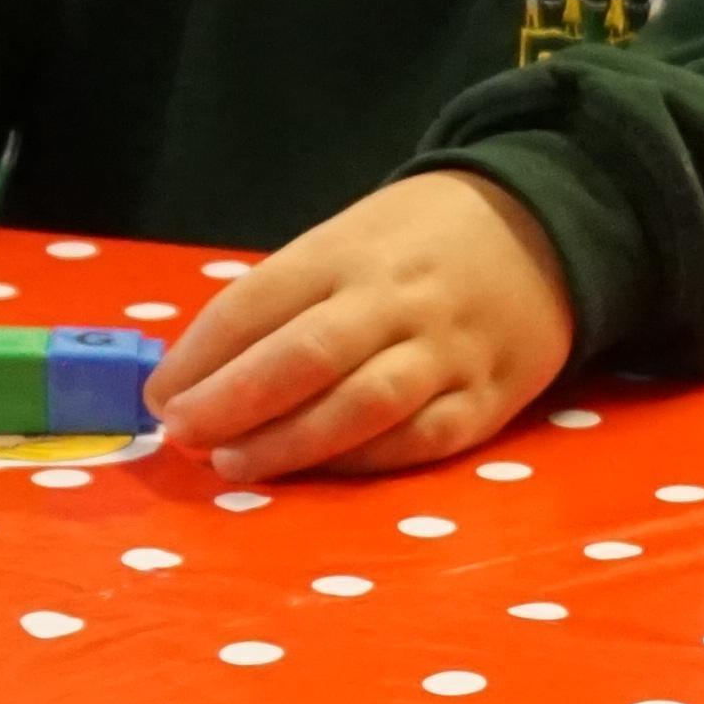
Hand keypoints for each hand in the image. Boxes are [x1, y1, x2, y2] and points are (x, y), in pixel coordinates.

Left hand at [151, 169, 576, 481]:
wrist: (544, 228)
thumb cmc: (417, 243)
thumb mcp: (347, 240)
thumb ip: (285, 304)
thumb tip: (199, 378)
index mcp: (347, 251)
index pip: (258, 303)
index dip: (199, 357)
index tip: (159, 398)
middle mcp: (396, 299)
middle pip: (305, 356)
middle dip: (232, 403)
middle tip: (182, 436)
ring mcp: (447, 351)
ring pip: (364, 404)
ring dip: (291, 443)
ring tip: (235, 465)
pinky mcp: (490, 398)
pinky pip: (422, 439)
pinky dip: (364, 462)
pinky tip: (321, 474)